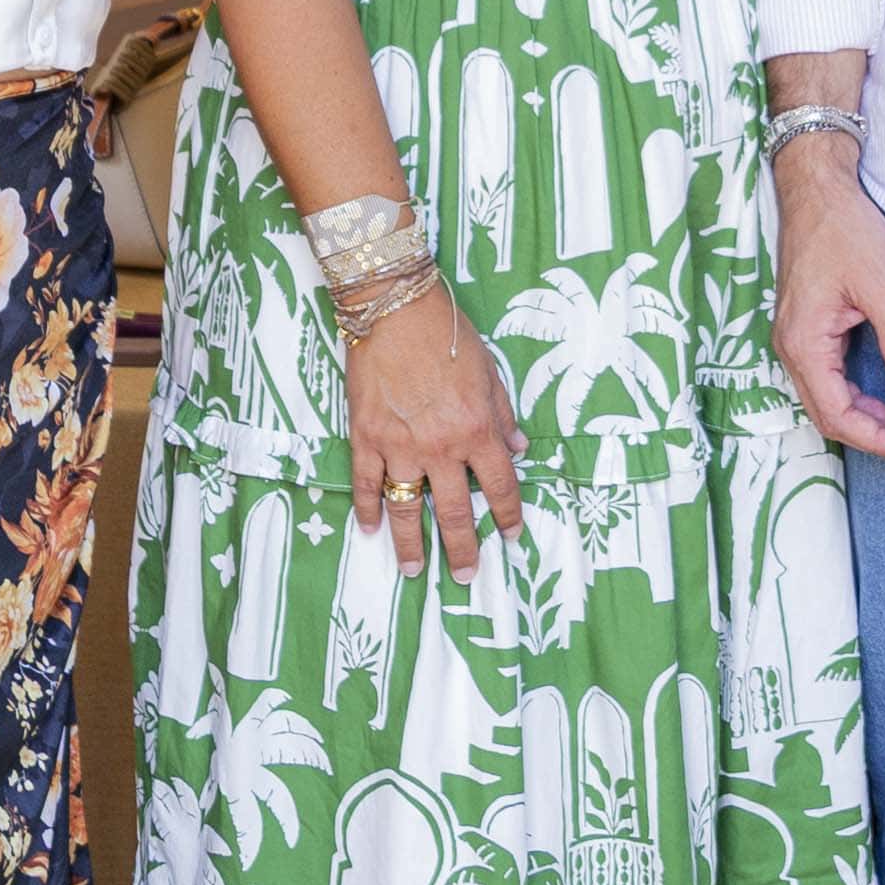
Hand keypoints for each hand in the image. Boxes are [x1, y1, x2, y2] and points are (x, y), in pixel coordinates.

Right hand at [343, 278, 524, 575]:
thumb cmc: (446, 334)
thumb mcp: (489, 371)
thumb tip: (518, 448)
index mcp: (477, 429)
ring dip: (411, 544)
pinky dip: (368, 508)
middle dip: (462, 548)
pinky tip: (371, 529)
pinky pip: (366, 483)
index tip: (512, 536)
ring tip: (414, 570)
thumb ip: (503, 413)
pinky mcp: (366, 437)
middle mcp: (442, 446)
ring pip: (408, 507)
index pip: (500, 485)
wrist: (394, 308)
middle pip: (456, 511)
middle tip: (465, 576)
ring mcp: (400, 445)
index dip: (509, 514)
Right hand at [773, 148, 884, 461]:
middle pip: (826, 414)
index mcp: (804, 342)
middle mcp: (791, 346)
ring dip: (861, 416)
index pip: (838, 414)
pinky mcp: (804, 325)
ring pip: (823, 398)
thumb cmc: (844, 229)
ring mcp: (795, 336)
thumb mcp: (882, 287)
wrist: (817, 187)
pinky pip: (824, 376)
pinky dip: (851, 393)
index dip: (878, 439)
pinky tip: (879, 393)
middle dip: (871, 435)